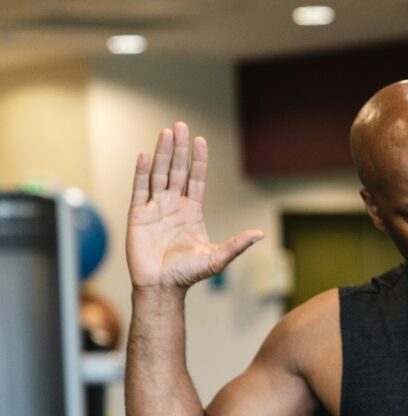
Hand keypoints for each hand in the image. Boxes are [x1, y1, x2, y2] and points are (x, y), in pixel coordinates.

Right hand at [127, 122, 261, 291]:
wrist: (162, 287)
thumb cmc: (188, 274)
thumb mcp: (217, 258)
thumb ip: (236, 244)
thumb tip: (260, 234)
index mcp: (192, 211)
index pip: (196, 179)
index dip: (198, 160)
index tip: (200, 141)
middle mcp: (173, 205)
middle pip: (176, 171)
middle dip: (178, 149)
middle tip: (180, 126)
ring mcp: (155, 208)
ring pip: (158, 174)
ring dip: (161, 154)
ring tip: (165, 133)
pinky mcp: (137, 215)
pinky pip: (139, 189)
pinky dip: (141, 172)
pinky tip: (145, 155)